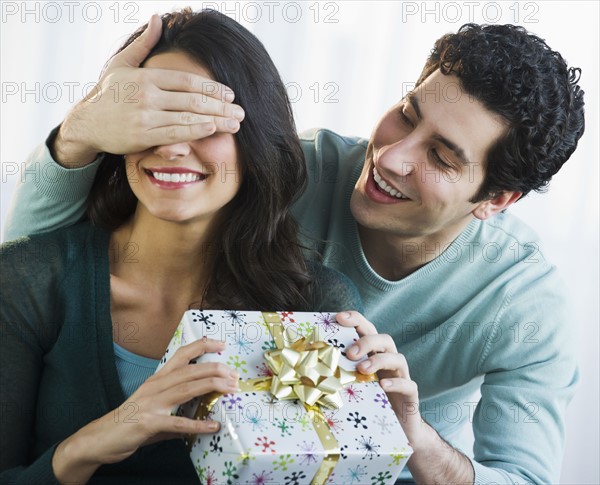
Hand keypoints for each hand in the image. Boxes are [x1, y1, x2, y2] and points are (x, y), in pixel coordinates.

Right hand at [52, 338, 237, 482]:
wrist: (98, 439)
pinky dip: (197, 424)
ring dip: (212, 386)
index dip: (202, 346)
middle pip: (190, 370)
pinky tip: (212, 426)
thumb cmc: (128, 424)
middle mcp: (156, 386)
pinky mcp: (149, 422)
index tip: (222, 344)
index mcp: (157, 379)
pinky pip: (178, 422)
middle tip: (234, 374)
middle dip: (215, 368)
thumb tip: (201, 418)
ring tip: (231, 389)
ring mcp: (152, 403)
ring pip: (187, 388)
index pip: (181, 355)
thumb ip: (177, 411)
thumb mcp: (155, 411)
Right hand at [54, 14, 244, 166]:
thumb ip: (143, 43)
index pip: (187, 81)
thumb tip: (158, 18)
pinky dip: (195, 131)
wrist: (87, 123)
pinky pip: (174, 133)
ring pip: (187, 117)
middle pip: (192, 100)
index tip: (230, 94)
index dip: (211, 87)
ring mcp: (145, 115)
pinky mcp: (142, 135)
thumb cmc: (108, 94)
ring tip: (235, 124)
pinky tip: (212, 129)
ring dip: (216, 121)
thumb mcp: (122, 63)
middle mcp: (147, 95)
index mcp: (146, 76)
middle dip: (221, 107)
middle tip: (241, 112)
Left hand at [336, 311, 425, 445]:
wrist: (399, 430)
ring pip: (398, 358)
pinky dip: (396, 383)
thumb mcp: (352, 386)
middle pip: (384, 339)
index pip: (367, 329)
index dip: (355, 319)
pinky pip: (408, 384)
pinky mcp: (411, 396)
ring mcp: (401, 377)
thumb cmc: (370, 404)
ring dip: (379, 360)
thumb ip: (338, 374)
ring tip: (362, 369)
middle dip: (366, 341)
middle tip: (349, 353)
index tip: (339, 317)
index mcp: (373, 354)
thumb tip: (307, 368)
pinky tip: (382, 386)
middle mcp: (389, 362)